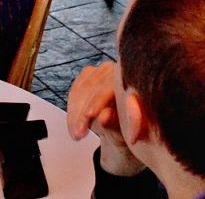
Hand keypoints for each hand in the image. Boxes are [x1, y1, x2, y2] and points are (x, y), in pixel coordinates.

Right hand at [67, 61, 145, 176]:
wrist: (125, 126)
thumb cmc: (132, 127)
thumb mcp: (128, 129)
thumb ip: (117, 121)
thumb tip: (104, 116)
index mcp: (132, 78)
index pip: (110, 85)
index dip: (98, 100)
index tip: (89, 115)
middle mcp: (116, 69)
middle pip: (92, 87)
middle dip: (83, 112)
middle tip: (78, 134)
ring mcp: (100, 70)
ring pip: (80, 90)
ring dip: (75, 114)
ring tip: (76, 134)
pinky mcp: (87, 75)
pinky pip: (75, 92)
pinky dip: (72, 111)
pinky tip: (73, 127)